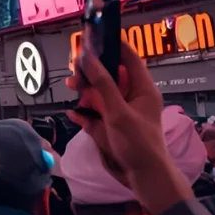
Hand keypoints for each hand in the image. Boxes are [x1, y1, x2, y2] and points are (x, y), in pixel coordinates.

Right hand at [66, 41, 190, 214]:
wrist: (142, 176)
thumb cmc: (138, 143)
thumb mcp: (119, 111)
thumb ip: (102, 84)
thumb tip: (87, 59)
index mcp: (142, 89)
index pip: (129, 59)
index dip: (114, 46)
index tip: (95, 37)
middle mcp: (131, 97)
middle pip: (109, 75)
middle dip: (91, 72)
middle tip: (75, 70)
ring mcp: (119, 112)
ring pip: (98, 94)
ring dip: (84, 92)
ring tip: (72, 90)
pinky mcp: (109, 127)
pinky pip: (92, 115)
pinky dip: (83, 113)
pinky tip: (74, 114)